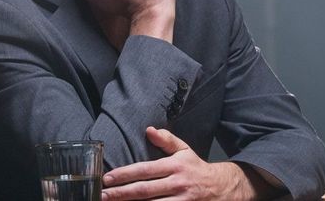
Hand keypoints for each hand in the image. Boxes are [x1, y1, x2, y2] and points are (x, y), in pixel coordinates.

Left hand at [101, 127, 270, 199]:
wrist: (222, 189)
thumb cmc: (197, 169)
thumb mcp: (184, 150)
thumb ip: (167, 140)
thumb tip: (149, 130)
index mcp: (175, 166)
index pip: (145, 170)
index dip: (125, 175)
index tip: (107, 178)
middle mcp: (177, 184)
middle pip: (144, 190)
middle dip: (121, 194)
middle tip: (102, 195)